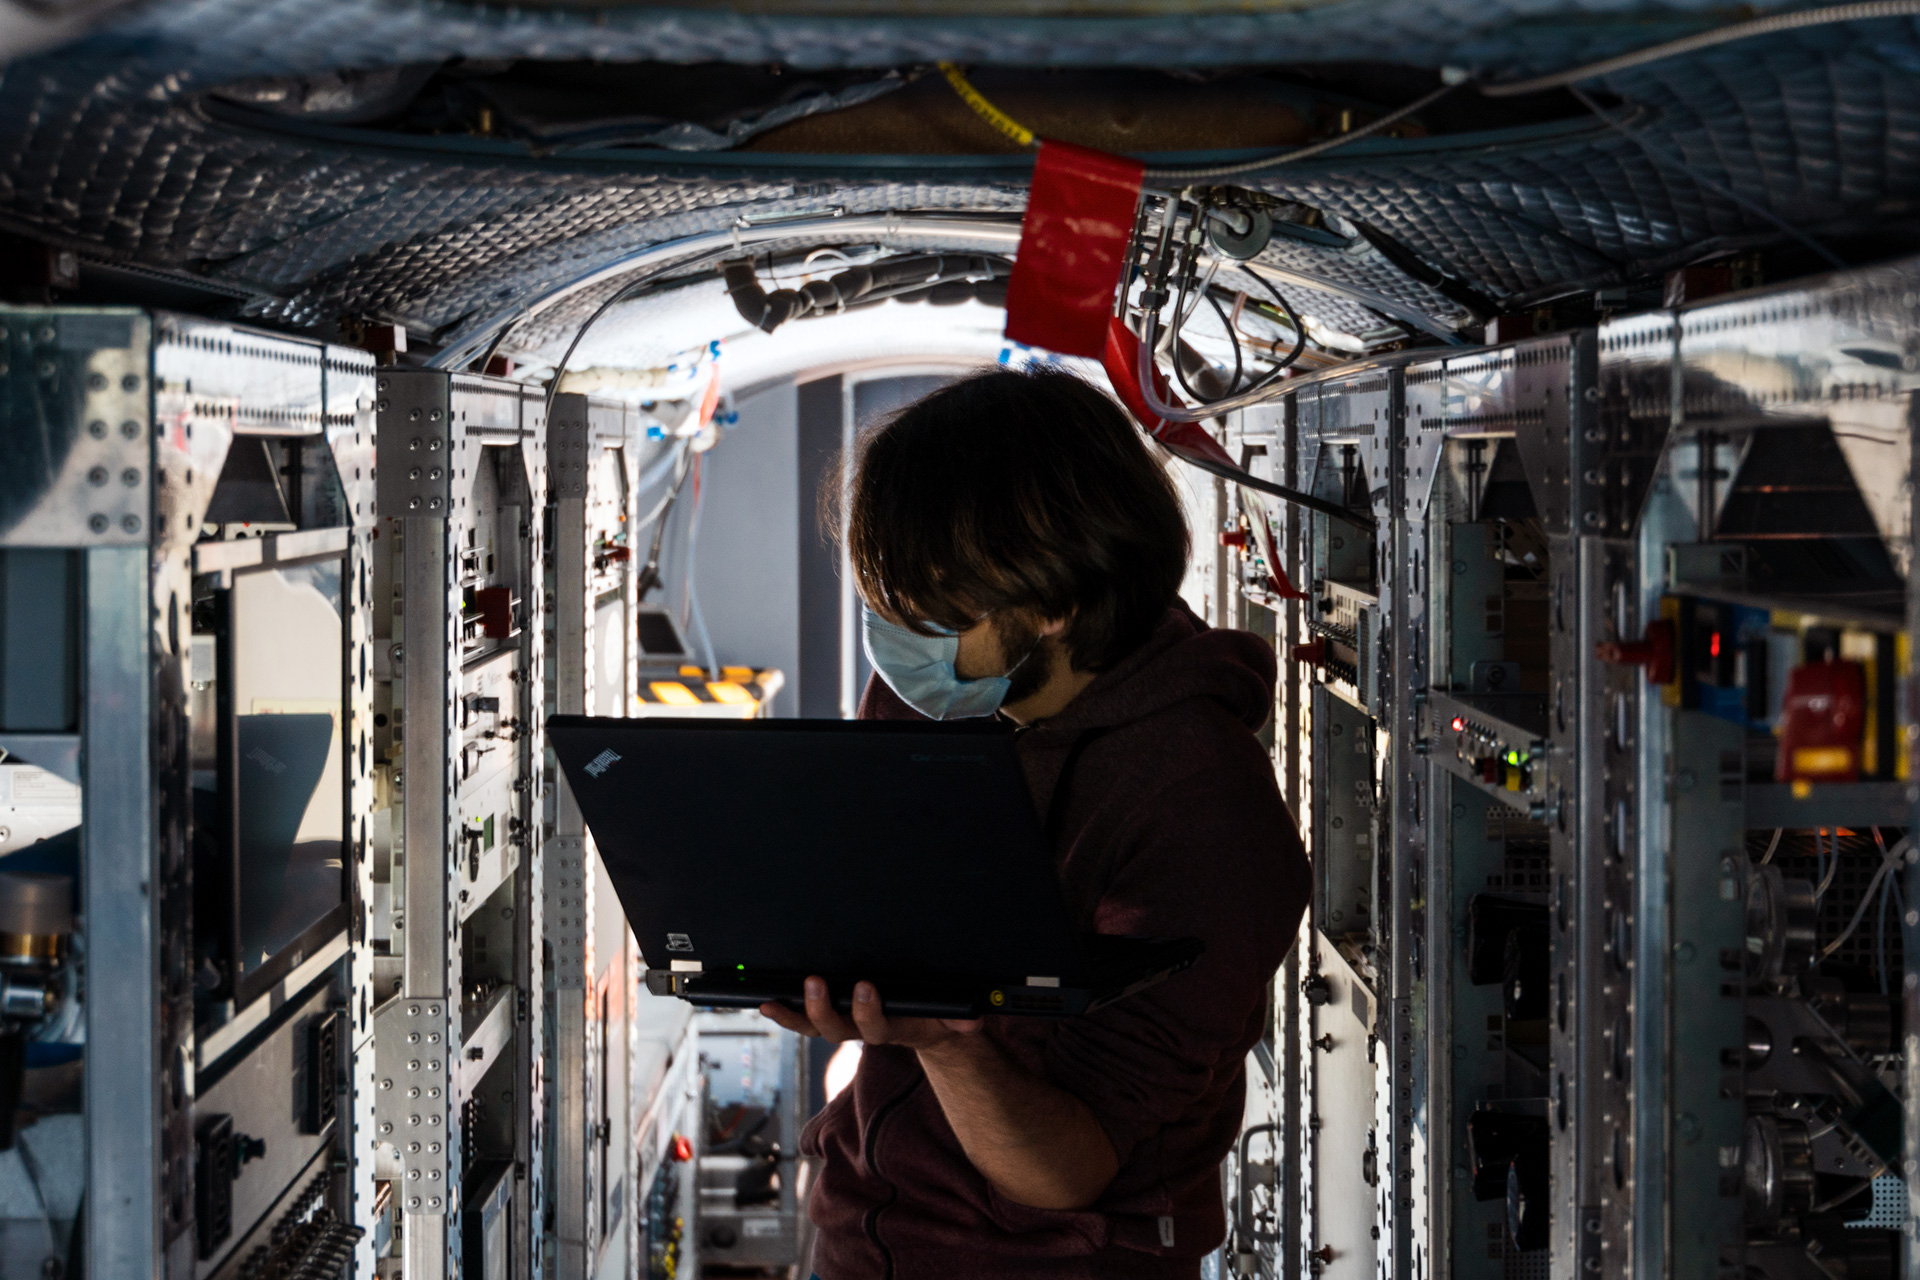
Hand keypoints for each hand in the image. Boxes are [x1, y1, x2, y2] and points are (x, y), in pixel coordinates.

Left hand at [759, 977, 983, 1050]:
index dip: (868, 1011)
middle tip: (815, 983)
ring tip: (772, 1001)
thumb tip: (970, 1021)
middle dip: (824, 1008)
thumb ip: (962, 1020)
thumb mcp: (954, 1020)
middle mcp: (863, 1029)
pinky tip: (764, 1004)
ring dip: (794, 1014)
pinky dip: (784, 1013)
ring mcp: (845, 1024)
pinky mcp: (832, 1015)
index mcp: (892, 1028)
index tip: (865, 986)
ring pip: (815, 1026)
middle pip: (838, 1028)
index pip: (877, 1026)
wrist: (931, 1028)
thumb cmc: (937, 1017)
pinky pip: (803, 1020)